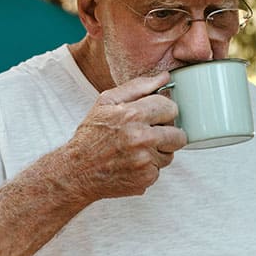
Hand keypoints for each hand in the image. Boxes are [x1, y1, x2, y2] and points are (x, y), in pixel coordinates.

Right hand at [63, 72, 186, 201]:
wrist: (77, 171)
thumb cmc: (91, 135)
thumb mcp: (106, 103)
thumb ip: (137, 87)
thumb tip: (164, 77)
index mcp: (132, 115)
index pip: (170, 107)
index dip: (162, 112)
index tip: (153, 117)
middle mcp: (141, 138)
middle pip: (178, 134)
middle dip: (166, 134)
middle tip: (147, 135)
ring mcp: (145, 161)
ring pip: (170, 154)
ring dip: (157, 152)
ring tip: (135, 150)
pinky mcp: (146, 178)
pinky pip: (160, 170)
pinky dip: (149, 168)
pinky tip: (132, 164)